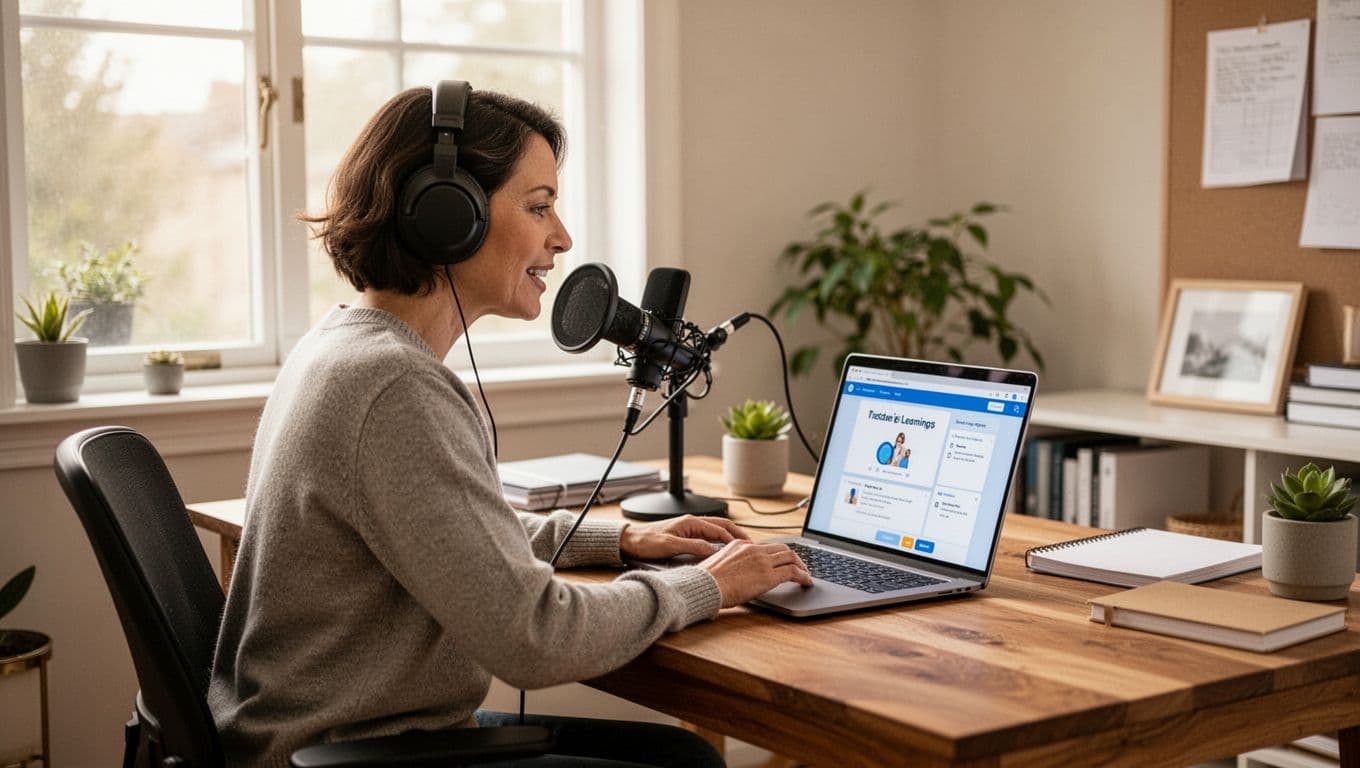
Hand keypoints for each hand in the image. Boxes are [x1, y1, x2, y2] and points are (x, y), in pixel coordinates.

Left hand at [619, 515, 750, 560]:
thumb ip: (693, 546)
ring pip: (716, 529)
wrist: (629, 541)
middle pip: (721, 525)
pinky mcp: (684, 534)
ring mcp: (688, 527)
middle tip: (752, 544)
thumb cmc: (646, 542)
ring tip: (741, 546)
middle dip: (737, 534)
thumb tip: (713, 550)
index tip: (747, 547)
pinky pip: (707, 534)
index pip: (719, 529)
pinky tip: (722, 548)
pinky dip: (719, 539)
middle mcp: (691, 522)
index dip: (735, 538)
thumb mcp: (671, 546)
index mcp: (690, 522)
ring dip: (729, 536)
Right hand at [700, 540, 811, 607]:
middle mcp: (753, 549)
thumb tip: (736, 573)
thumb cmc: (706, 581)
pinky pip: (793, 572)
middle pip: (782, 548)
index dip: (777, 554)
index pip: (765, 546)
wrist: (705, 585)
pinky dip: (803, 576)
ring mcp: (762, 561)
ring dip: (801, 566)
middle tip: (799, 567)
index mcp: (740, 544)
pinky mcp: (769, 575)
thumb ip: (731, 563)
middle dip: (793, 557)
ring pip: (791, 556)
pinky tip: (806, 582)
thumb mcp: (718, 564)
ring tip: (806, 575)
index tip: (781, 561)